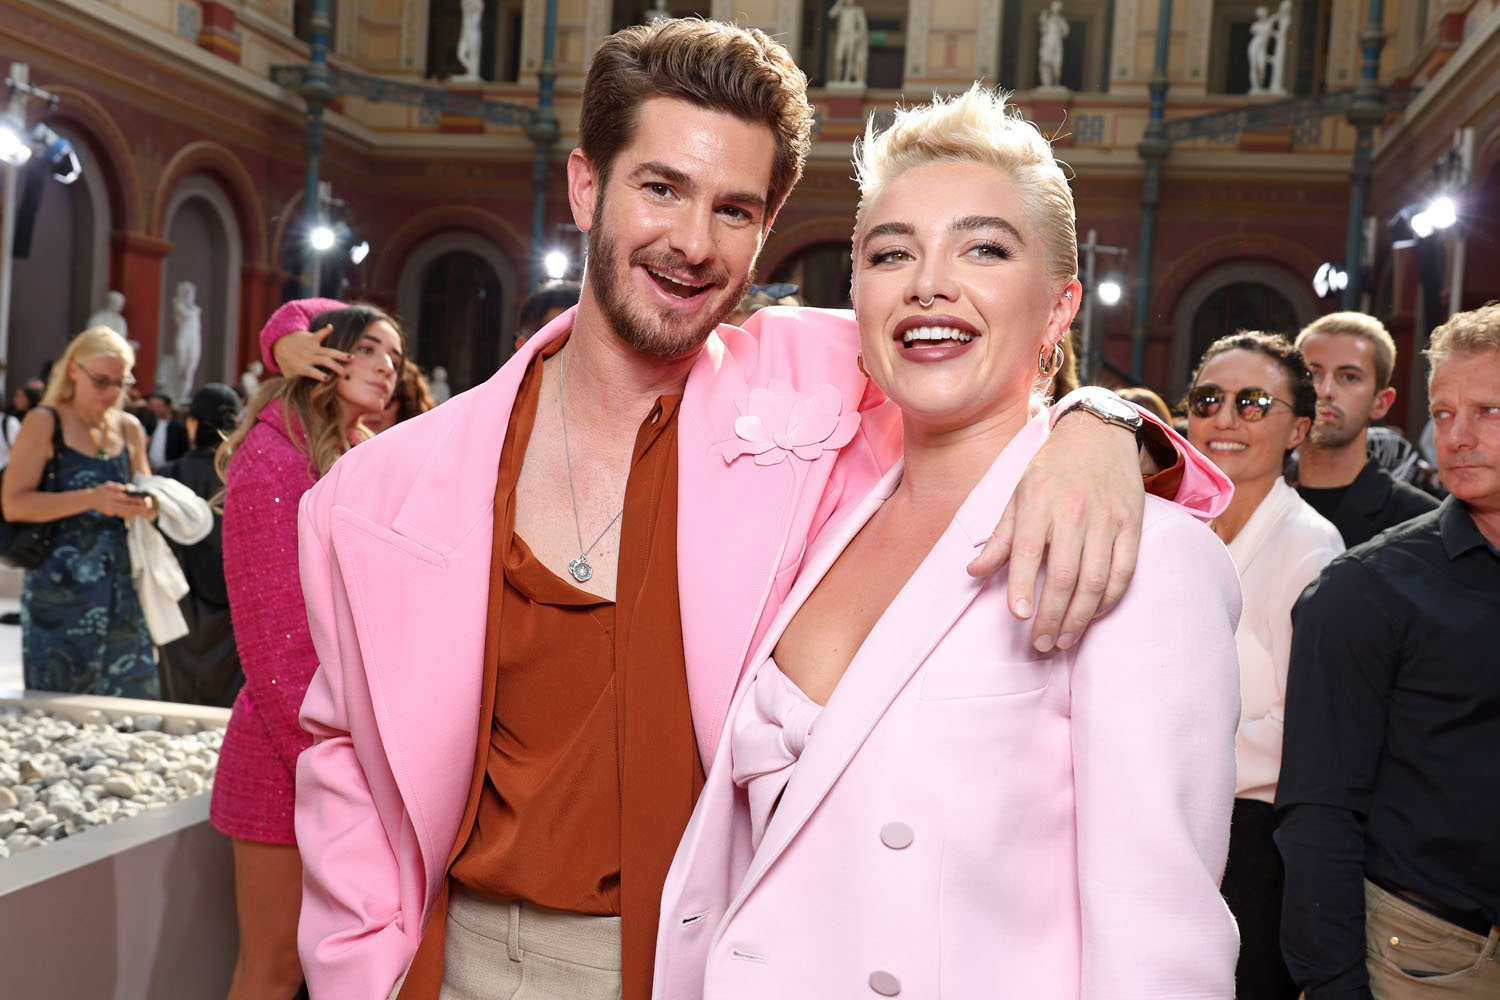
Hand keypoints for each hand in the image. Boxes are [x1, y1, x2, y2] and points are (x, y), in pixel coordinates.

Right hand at [92, 482, 153, 519]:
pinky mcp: (109, 513)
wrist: (89, 499)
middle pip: (126, 506)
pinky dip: (128, 514)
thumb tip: (124, 488)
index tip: (142, 499)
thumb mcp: (107, 485)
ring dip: (133, 512)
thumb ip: (115, 486)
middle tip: (145, 507)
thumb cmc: (100, 490)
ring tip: (142, 512)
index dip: (134, 499)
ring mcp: (110, 509)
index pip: (125, 498)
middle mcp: (111, 503)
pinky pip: (120, 514)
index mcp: (112, 495)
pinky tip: (134, 514)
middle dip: (136, 507)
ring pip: (124, 512)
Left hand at [271, 326, 351, 381]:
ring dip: (340, 354)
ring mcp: (310, 347)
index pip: (312, 372)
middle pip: (325, 362)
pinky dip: (325, 330)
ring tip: (351, 358)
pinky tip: (331, 327)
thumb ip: (296, 385)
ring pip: (328, 351)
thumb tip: (303, 399)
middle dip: (336, 368)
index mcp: (302, 367)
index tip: (328, 379)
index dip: (320, 375)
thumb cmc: (286, 363)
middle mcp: (308, 357)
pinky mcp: (311, 338)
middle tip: (347, 375)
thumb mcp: (289, 376)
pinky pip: (319, 334)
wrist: (279, 344)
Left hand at [968, 413, 1144, 651]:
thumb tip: (973, 572)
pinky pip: (1123, 572)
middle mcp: (1074, 511)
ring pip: (1096, 580)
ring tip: (1064, 640)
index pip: (1028, 551)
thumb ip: (1000, 537)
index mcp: (1039, 501)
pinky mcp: (1132, 525)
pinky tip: (1092, 615)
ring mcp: (1107, 519)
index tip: (1019, 616)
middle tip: (1040, 644)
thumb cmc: (1051, 469)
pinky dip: (1108, 600)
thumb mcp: (1018, 495)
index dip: (1023, 586)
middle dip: (1052, 616)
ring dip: (1080, 617)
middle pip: (1064, 574)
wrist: (1099, 434)